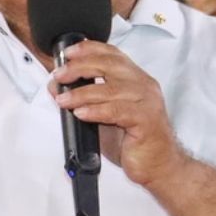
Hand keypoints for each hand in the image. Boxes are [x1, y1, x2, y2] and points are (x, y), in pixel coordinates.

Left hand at [52, 41, 185, 186]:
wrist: (159, 166)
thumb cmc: (132, 141)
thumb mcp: (102, 116)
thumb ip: (83, 100)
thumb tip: (56, 86)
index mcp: (136, 79)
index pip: (112, 54)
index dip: (89, 49)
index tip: (68, 52)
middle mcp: (144, 85)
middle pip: (109, 65)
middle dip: (80, 68)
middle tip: (60, 76)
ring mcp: (147, 102)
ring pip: (110, 89)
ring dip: (82, 93)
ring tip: (63, 100)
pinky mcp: (146, 121)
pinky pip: (117, 111)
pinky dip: (96, 111)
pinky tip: (81, 113)